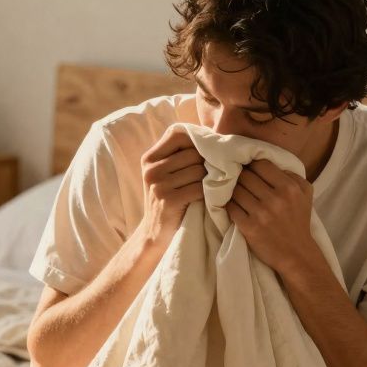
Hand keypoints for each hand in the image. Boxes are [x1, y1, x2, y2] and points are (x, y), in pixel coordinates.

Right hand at [136, 125, 206, 249]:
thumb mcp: (166, 174)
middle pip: (192, 153)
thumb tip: (211, 132)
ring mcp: (158, 186)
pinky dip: (209, 192)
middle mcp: (151, 170)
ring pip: (198, 170)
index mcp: (149, 158)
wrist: (156, 235)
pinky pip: (199, 188)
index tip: (209, 151)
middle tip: (218, 171)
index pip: (178, 134)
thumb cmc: (169, 200)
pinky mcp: (168, 201)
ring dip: (211, 178)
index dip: (198, 139)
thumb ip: (180, 154)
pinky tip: (211, 197)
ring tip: (214, 185)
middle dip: (208, 161)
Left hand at [225, 158, 318, 274]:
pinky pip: (231, 207)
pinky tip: (231, 204)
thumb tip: (270, 162)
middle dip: (240, 176)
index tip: (247, 168)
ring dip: (232, 190)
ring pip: (236, 190)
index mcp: (289, 188)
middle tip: (236, 178)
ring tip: (232, 191)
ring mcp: (261, 214)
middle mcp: (275, 199)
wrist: (296, 254)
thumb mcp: (305, 194)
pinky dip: (228, 204)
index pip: (261, 165)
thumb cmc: (299, 221)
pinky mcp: (249, 227)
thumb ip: (292, 175)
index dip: (251, 164)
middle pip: (246, 176)